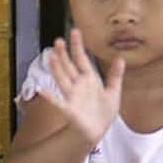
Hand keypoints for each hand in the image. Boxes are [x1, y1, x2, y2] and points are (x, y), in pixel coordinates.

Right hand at [42, 28, 124, 145]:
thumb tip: (121, 58)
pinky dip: (50, 97)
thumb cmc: (103, 112)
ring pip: (62, 79)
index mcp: (89, 79)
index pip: (82, 59)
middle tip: (57, 40)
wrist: (97, 131)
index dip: (78, 46)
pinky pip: (58, 102)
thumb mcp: (113, 92)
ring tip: (50, 56)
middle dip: (63, 54)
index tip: (75, 31)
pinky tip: (41, 90)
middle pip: (69, 66)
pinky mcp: (69, 109)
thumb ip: (115, 76)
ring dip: (56, 68)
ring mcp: (72, 96)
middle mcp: (78, 85)